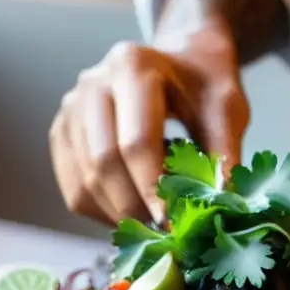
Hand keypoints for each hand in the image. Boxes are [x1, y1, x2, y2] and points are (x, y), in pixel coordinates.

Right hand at [50, 24, 248, 226]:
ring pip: (84, 181)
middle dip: (134, 207)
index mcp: (132, 67)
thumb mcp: (226, 107)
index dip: (152, 188)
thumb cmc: (204, 82)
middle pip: (103, 163)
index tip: (172, 222)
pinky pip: (74, 189)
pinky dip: (102, 212)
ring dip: (118, 214)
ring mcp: (71, 109)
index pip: (135, 142)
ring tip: (153, 226)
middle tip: (164, 233)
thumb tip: (221, 201)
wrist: (179, 57)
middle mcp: (92, 84)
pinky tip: (133, 214)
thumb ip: (224, 152)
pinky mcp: (63, 133)